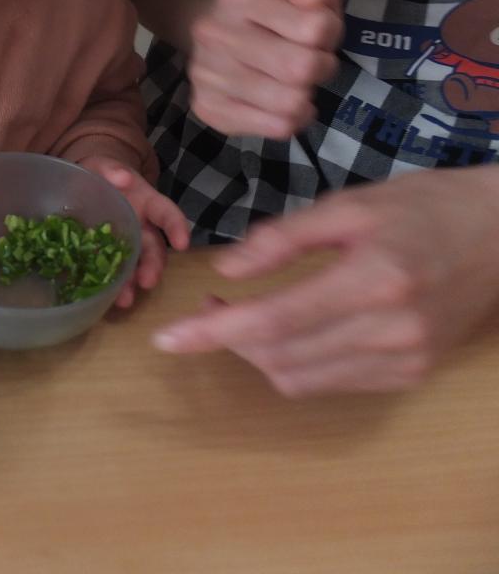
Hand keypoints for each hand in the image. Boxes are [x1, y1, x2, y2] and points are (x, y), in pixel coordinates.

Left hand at [79, 155, 190, 308]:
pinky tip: (102, 297)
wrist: (83, 184)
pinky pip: (110, 270)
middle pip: (154, 249)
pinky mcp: (106, 254)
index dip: (178, 228)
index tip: (183, 243)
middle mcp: (142, 226)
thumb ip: (111, 169)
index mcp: (147, 202)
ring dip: (131, 283)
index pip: (168, 215)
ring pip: (134, 266)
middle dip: (153, 267)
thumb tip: (123, 177)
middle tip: (147, 282)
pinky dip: (109, 284)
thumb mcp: (102, 165)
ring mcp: (125, 242)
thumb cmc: (99, 172)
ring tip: (123, 300)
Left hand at [152, 166, 498, 396]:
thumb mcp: (349, 205)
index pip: (273, 320)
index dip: (213, 333)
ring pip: (300, 378)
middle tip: (209, 306)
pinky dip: (295, 362)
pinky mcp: (411, 374)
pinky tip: (288, 329)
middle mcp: (390, 329)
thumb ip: (283, 238)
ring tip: (240, 316)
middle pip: (280, 357)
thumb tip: (225, 271)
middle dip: (229, 339)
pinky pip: (332, 383)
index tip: (165, 339)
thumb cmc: (422, 207)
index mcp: (373, 279)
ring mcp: (405, 360)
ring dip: (257, 354)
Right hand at [188, 0, 343, 139]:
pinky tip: (284, 106)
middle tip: (312, 62)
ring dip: (306, 95)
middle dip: (322, 67)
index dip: (329, 32)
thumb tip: (308, 1)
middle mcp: (213, 34)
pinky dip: (292, 120)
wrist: (211, 30)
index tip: (317, 32)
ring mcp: (205, 73)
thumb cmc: (269, 10)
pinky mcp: (206, 107)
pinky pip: (275, 127)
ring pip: (290, 103)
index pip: (315, 27)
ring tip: (296, 83)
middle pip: (301, 68)